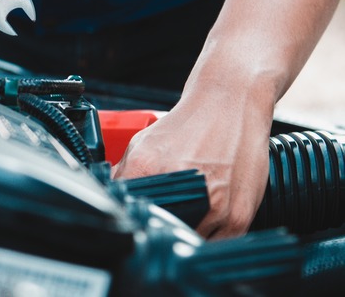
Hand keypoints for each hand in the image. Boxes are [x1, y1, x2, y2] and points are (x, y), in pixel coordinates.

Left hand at [112, 85, 270, 238]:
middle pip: (159, 233)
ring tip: (187, 217)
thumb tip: (109, 197)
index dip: (129, 220)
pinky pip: (218, 246)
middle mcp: (184, 189)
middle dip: (157, 230)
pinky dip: (209, 240)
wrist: (232, 102)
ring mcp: (215, 207)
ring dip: (184, 237)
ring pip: (189, 243)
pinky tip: (207, 223)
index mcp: (149, 169)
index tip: (134, 220)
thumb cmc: (190, 123)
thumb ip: (124, 173)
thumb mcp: (143, 143)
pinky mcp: (239, 216)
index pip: (127, 213)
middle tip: (162, 219)